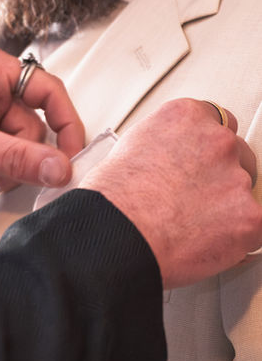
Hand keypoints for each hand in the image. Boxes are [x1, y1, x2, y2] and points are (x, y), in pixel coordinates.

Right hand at [80, 99, 261, 287]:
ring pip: (245, 192)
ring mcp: (237, 178)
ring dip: (227, 207)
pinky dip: (235, 238)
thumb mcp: (131, 147)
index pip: (218, 122)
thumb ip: (165, 146)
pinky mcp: (250, 216)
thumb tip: (171, 161)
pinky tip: (206, 243)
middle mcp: (217, 141)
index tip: (202, 161)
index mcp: (186, 117)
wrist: (118, 232)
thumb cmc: (112, 198)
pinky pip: (253, 227)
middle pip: (238, 154)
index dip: (208, 147)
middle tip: (196, 198)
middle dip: (222, 175)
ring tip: (191, 227)